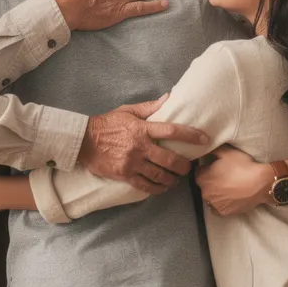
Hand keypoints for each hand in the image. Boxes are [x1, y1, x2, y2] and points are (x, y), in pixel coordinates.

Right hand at [78, 95, 207, 194]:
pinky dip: (157, 188)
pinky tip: (162, 187)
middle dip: (183, 166)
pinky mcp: (124, 175)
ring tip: (176, 178)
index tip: (203, 139)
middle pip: (169, 159)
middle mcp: (139, 147)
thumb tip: (169, 98)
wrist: (83, 141)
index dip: (190, 135)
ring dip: (172, 179)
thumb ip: (149, 107)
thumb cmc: (107, 124)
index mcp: (142, 128)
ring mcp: (132, 162)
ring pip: (160, 175)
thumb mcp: (128, 111)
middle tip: (188, 167)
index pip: (171, 131)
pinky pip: (145, 185)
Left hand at [195, 146, 273, 215]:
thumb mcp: (226, 152)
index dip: (208, 168)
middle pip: (205, 185)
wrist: (260, 183)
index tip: (217, 167)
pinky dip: (221, 203)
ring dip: (216, 193)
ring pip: (211, 197)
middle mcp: (205, 193)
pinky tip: (230, 197)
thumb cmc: (242, 166)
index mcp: (202, 178)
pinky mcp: (223, 212)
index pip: (200, 172)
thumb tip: (205, 148)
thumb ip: (212, 150)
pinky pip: (218, 208)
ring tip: (229, 187)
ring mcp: (214, 204)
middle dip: (211, 181)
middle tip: (225, 176)